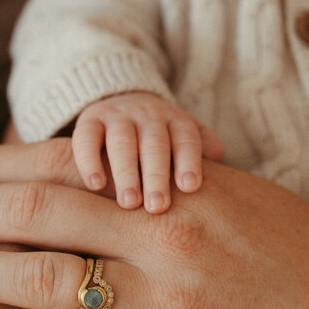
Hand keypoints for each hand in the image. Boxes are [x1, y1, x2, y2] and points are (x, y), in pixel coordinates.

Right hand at [73, 92, 223, 212]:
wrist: (123, 101)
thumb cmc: (162, 138)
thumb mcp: (186, 139)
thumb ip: (204, 154)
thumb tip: (222, 181)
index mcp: (176, 122)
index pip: (186, 138)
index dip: (189, 160)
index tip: (190, 187)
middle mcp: (148, 116)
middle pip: (155, 143)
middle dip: (156, 174)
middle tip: (157, 206)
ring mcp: (118, 116)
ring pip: (122, 141)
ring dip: (125, 172)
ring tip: (129, 203)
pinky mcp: (89, 120)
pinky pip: (86, 137)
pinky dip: (89, 160)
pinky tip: (94, 185)